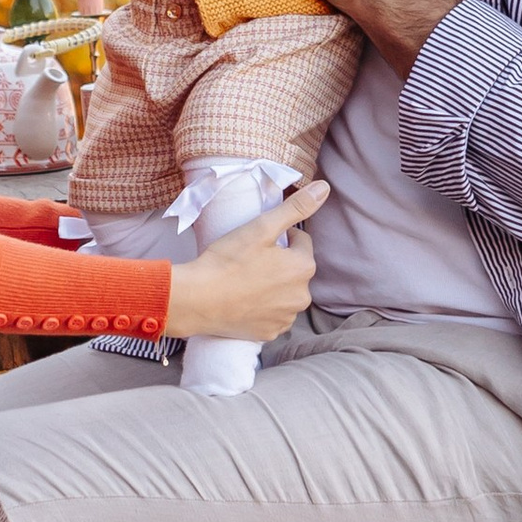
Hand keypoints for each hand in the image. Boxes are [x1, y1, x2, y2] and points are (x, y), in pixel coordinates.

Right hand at [164, 179, 326, 345]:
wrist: (197, 300)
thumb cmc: (227, 260)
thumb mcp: (261, 227)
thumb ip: (296, 207)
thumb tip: (324, 188)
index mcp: (304, 267)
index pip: (300, 242)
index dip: (279, 237)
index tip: (257, 241)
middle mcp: (302, 296)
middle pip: (294, 270)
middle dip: (279, 264)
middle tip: (248, 260)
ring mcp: (286, 318)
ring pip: (284, 294)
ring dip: (272, 287)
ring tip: (244, 281)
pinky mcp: (269, 334)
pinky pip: (272, 315)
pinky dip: (262, 308)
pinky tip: (243, 301)